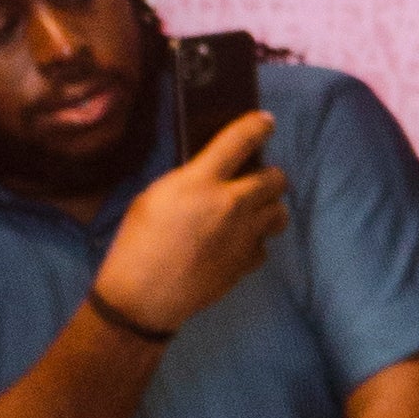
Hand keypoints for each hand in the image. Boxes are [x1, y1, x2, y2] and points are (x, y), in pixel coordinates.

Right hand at [96, 117, 289, 332]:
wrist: (145, 295)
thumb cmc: (137, 242)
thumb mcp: (154, 197)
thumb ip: (188, 182)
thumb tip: (209, 175)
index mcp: (202, 181)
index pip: (241, 140)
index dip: (258, 126)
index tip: (266, 123)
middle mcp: (232, 204)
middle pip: (276, 179)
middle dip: (269, 177)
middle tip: (254, 181)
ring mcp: (245, 235)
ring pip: (280, 213)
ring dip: (268, 209)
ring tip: (250, 213)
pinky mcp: (248, 262)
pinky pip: (264, 245)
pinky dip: (254, 243)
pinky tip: (235, 245)